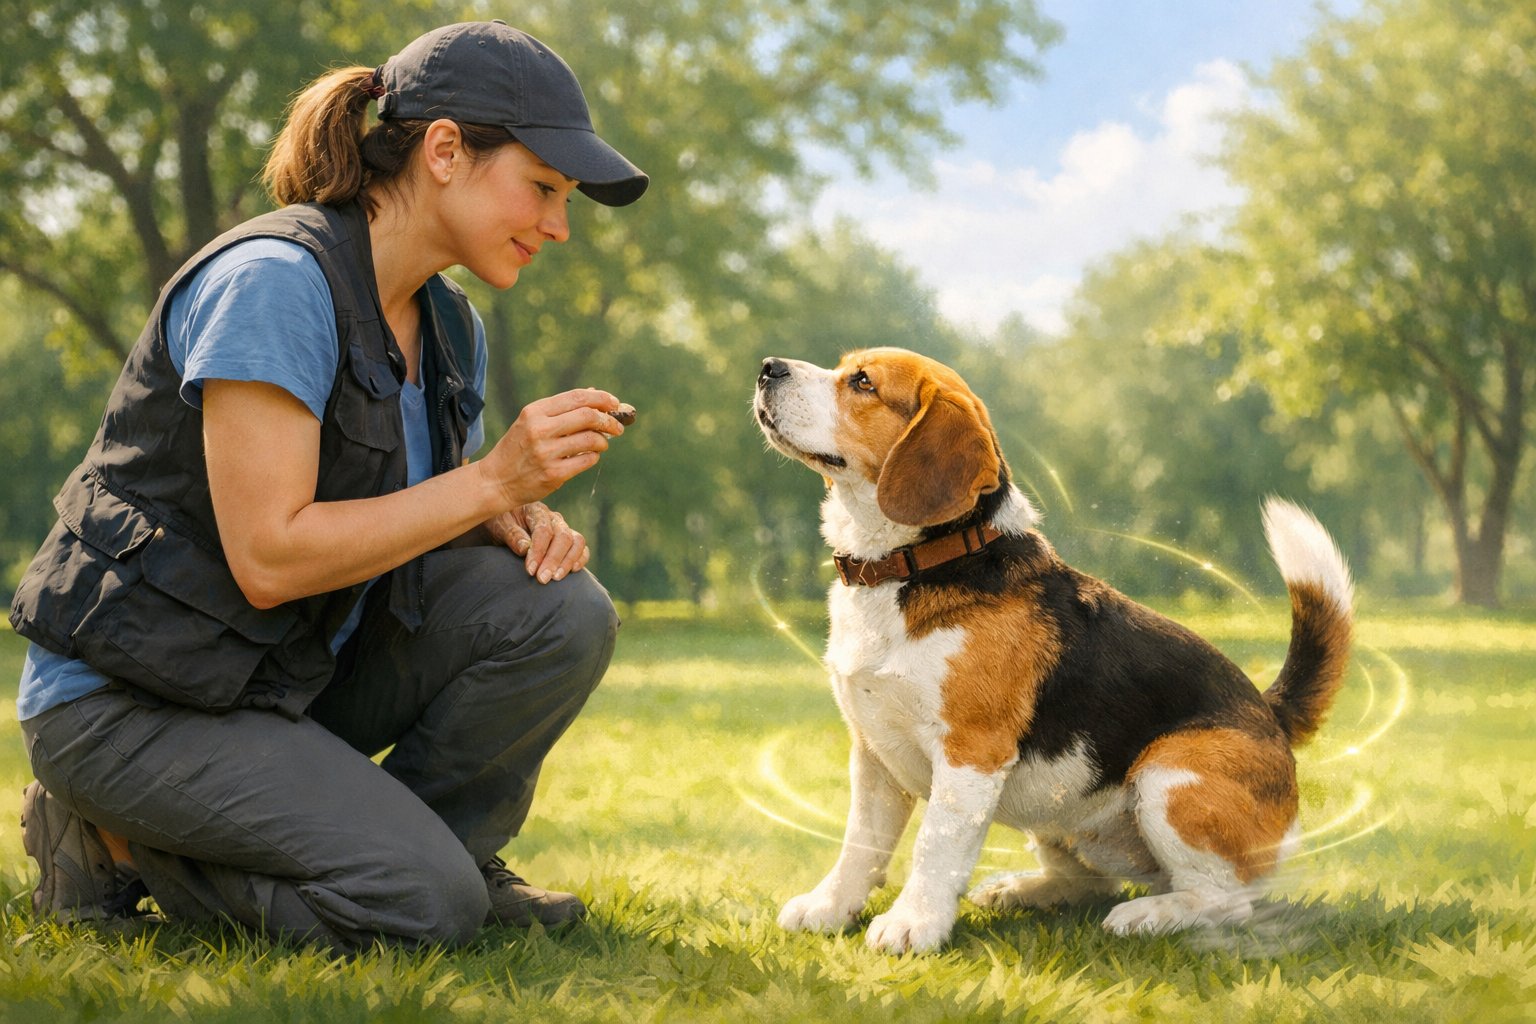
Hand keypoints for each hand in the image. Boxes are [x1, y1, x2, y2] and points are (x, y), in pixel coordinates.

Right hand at [479, 389, 625, 507]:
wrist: (496, 481)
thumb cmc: (518, 448)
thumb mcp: (531, 421)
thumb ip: (561, 409)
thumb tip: (594, 393)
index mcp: (534, 411)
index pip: (577, 397)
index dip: (601, 399)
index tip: (615, 403)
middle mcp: (539, 429)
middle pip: (588, 416)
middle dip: (609, 420)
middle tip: (617, 427)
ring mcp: (546, 453)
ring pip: (591, 439)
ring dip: (603, 441)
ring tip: (602, 443)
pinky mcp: (553, 474)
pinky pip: (586, 461)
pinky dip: (594, 456)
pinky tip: (590, 456)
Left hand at [488, 502, 589, 582]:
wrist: (503, 525)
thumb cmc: (499, 524)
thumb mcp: (499, 527)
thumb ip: (512, 535)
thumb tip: (525, 549)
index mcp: (535, 510)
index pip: (543, 530)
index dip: (538, 551)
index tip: (530, 570)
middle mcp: (553, 518)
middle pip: (563, 536)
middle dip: (553, 559)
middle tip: (542, 579)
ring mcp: (563, 529)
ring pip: (577, 541)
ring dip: (568, 561)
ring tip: (556, 578)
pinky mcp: (568, 541)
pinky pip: (581, 548)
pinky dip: (580, 559)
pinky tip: (572, 571)